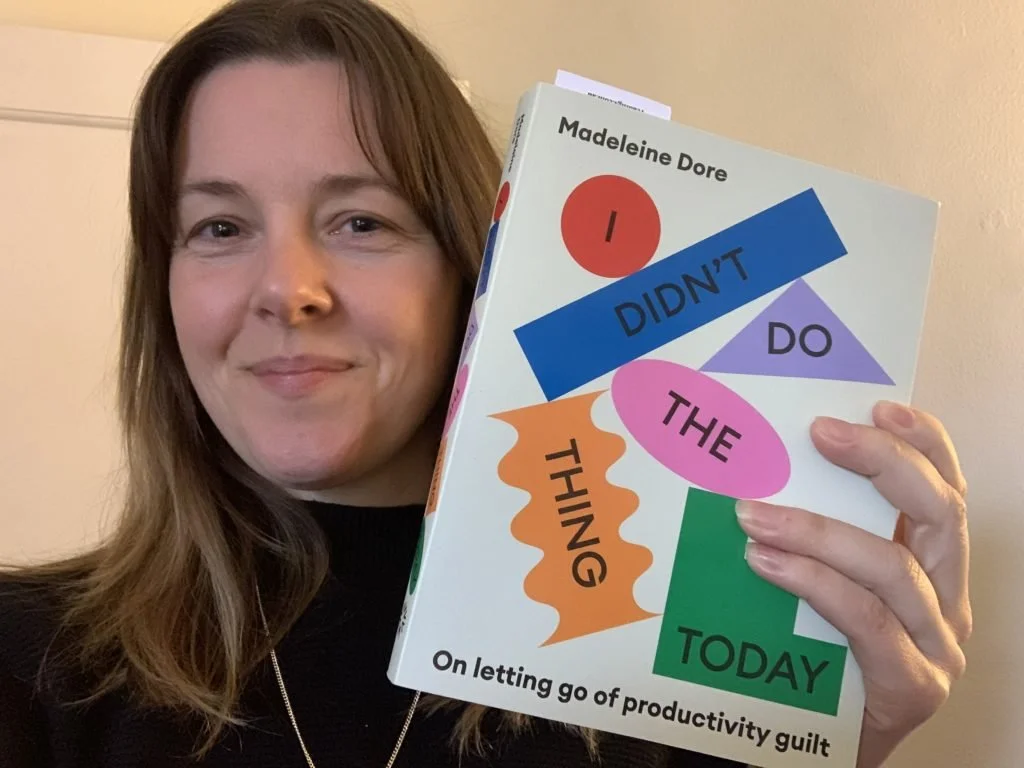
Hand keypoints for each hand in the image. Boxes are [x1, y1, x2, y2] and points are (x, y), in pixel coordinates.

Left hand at [735, 401, 970, 767]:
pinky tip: (765, 562)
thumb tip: (760, 471)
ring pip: (892, 566)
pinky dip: (813, 582)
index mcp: (933, 571)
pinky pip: (865, 619)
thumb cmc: (814, 661)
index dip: (923, 443)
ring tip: (754, 514)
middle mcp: (946, 604)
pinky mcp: (912, 688)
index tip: (879, 405)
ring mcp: (936, 648)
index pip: (944, 492)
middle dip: (883, 463)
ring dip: (818, 530)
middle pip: (938, 514)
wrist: (809, 746)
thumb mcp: (820, 588)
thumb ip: (815, 539)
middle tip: (821, 434)